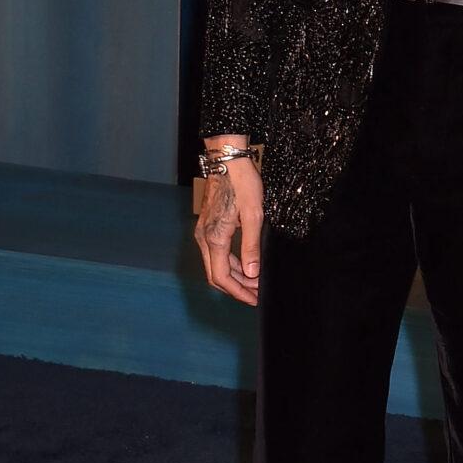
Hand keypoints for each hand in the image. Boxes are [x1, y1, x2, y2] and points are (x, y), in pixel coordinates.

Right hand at [195, 158, 263, 304]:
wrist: (228, 162)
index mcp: (214, 238)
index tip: (254, 300)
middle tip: (258, 295)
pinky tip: (247, 266)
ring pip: (216, 265)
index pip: (221, 277)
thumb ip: (251, 247)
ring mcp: (204, 232)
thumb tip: (252, 274)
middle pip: (216, 275)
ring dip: (235, 277)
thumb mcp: (254, 216)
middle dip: (237, 288)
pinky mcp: (208, 227)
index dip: (238, 292)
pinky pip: (217, 253)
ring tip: (256, 283)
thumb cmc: (243, 185)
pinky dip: (231, 264)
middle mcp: (204, 238)